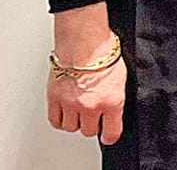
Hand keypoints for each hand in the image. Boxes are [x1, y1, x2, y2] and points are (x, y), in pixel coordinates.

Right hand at [47, 6, 124, 144]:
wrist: (84, 41)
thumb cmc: (104, 53)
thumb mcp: (122, 78)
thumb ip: (116, 98)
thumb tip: (113, 111)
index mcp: (112, 100)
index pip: (112, 132)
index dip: (110, 135)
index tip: (108, 134)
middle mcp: (91, 105)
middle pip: (90, 131)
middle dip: (93, 124)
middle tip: (93, 114)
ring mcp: (71, 104)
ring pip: (72, 128)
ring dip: (76, 120)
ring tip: (79, 109)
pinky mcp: (55, 99)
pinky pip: (55, 121)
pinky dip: (61, 118)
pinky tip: (66, 111)